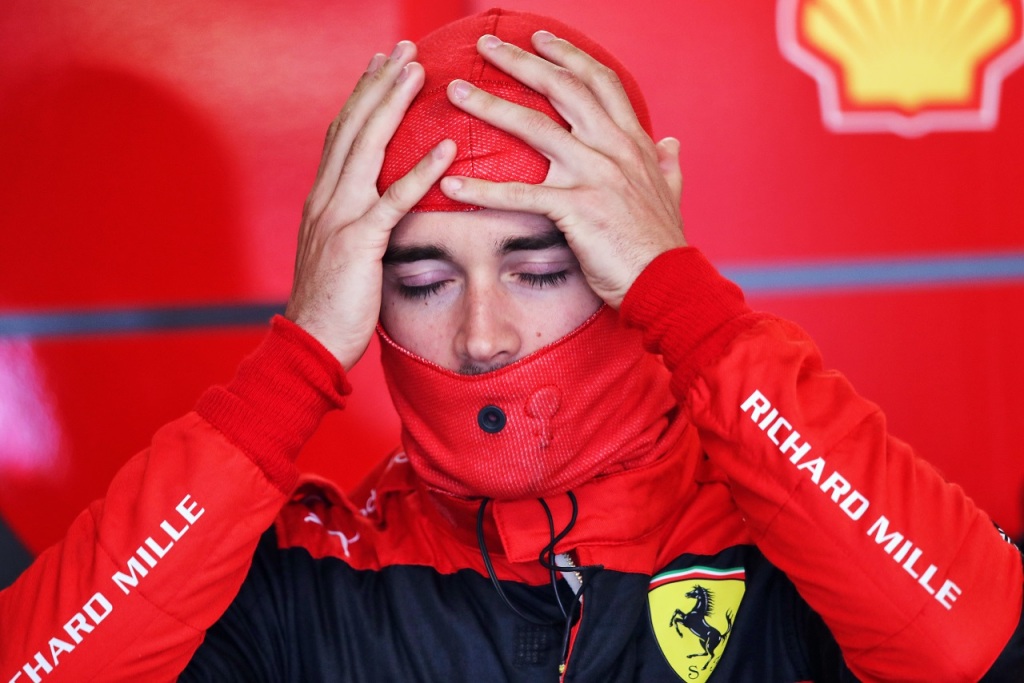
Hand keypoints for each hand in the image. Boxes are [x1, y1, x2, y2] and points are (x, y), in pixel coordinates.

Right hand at [285, 42, 455, 369]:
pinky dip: (421, 171)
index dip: (361, 95)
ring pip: (368, 148)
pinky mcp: (359, 243)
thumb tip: (379, 205)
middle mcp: (326, 198)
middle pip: (353, 127)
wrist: (310, 341)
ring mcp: (339, 217)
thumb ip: (355, 221)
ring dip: (393, 105)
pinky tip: (446, 147)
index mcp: (322, 198)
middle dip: (378, 83)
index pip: (342, 133)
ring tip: (419, 72)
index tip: (380, 63)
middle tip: (403, 48)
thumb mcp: (338, 251)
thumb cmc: (332, 303)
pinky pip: (394, 200)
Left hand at [438, 31, 685, 308]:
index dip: (568, 56)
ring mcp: (595, 176)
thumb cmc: (662, 244)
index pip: (599, 82)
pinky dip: (482, 190)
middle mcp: (615, 149)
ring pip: (535, 128)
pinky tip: (450, 186)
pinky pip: (520, 194)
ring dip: (490, 105)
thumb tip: (672, 142)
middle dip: (521, 61)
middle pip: (562, 89)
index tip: (540, 38)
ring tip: (456, 91)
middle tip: (485, 44)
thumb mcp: (672, 194)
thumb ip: (668, 164)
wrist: (668, 283)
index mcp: (634, 142)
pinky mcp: (576, 209)